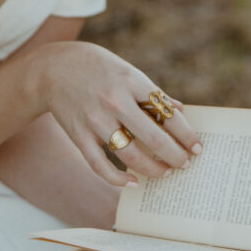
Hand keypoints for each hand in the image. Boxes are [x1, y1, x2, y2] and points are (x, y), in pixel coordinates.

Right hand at [34, 41, 202, 186]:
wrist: (52, 68)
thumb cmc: (97, 67)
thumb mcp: (127, 71)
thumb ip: (152, 93)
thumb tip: (180, 112)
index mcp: (132, 81)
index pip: (167, 114)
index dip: (186, 134)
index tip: (198, 148)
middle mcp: (115, 101)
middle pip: (153, 139)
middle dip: (174, 156)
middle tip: (185, 164)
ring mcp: (95, 120)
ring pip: (130, 155)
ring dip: (153, 169)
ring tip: (165, 173)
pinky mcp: (79, 135)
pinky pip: (100, 165)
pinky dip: (118, 179)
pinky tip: (133, 182)